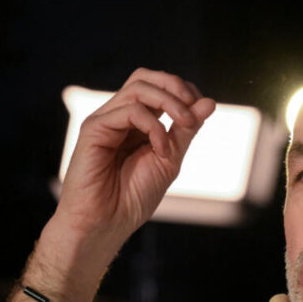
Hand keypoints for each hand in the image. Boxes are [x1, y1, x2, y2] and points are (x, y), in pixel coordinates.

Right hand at [55, 68, 215, 244]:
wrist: (106, 224)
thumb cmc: (133, 198)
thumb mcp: (169, 159)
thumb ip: (185, 131)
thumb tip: (209, 102)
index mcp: (136, 123)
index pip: (159, 87)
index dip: (183, 91)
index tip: (202, 110)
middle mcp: (118, 117)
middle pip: (145, 77)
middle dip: (175, 86)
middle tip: (193, 110)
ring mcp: (105, 121)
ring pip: (138, 88)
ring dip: (169, 103)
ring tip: (185, 125)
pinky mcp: (93, 129)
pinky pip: (128, 110)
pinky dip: (153, 126)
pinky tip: (160, 149)